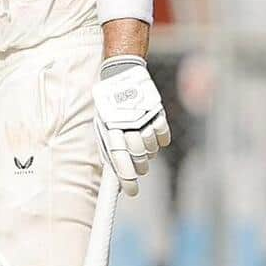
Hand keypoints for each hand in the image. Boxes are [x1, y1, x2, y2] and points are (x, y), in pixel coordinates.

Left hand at [92, 56, 171, 196]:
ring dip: (148, 152)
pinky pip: (163, 136)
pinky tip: (151, 132)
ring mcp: (144, 117)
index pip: (119, 160)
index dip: (126, 179)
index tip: (131, 191)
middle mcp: (128, 124)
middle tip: (137, 168)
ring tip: (140, 142)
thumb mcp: (102, 124)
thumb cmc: (109, 104)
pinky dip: (159, 139)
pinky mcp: (157, 111)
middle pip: (139, 157)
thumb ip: (108, 148)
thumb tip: (113, 176)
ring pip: (152, 149)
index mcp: (110, 129)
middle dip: (138, 168)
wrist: (121, 73)